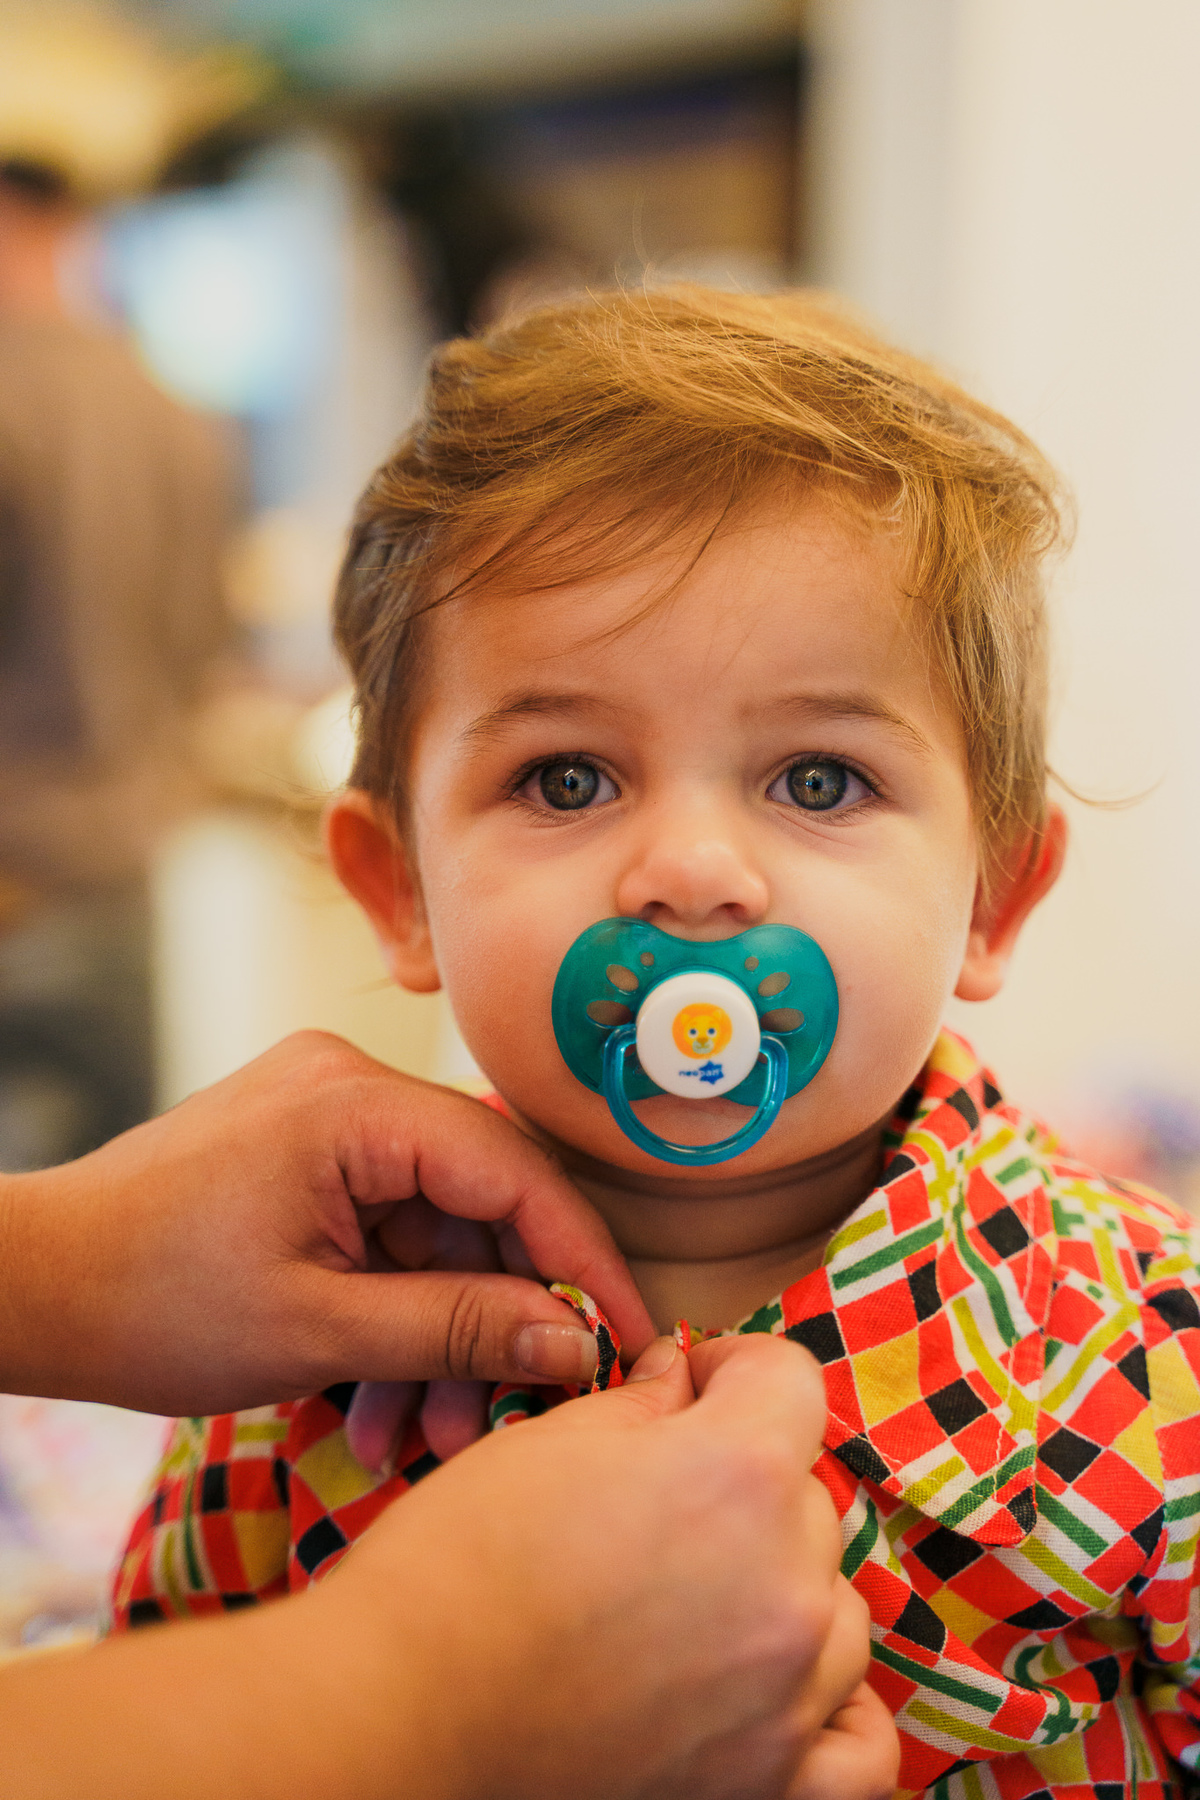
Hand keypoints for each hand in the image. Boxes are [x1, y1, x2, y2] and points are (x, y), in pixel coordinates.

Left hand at [0, 1031, 652, 1414]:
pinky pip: (385, 1229)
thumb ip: (458, 1329)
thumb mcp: (318, 1331)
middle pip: (476, 1203)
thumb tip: (577, 1341)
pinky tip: (377, 1402)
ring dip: (438, 1333)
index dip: (582, 1261)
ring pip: (432, 1227)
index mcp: (353, 1105)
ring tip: (417, 1437)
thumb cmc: (150, 1302)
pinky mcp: (306, 1151)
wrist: (30, 1288)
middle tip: (506, 1418)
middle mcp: (348, 1086)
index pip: (513, 1172)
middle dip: (493, 1319)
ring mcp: (325, 1115)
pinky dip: (392, 1310)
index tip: (630, 1338)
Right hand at [2, 1333, 889, 1799]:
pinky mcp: (772, 1783)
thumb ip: (646, 1402)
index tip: (686, 1390)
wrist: (395, 1708)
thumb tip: (685, 1379)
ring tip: (692, 1597)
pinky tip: (774, 1688)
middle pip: (804, 1495)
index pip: (789, 1379)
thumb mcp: (550, 1440)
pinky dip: (831, 1710)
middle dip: (742, 1481)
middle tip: (654, 1504)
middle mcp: (786, 1580)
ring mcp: (789, 1692)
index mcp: (737, 1472)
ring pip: (834, 1606)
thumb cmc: (457, 1562)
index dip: (730, 1370)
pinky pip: (860, 1743)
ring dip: (779, 1587)